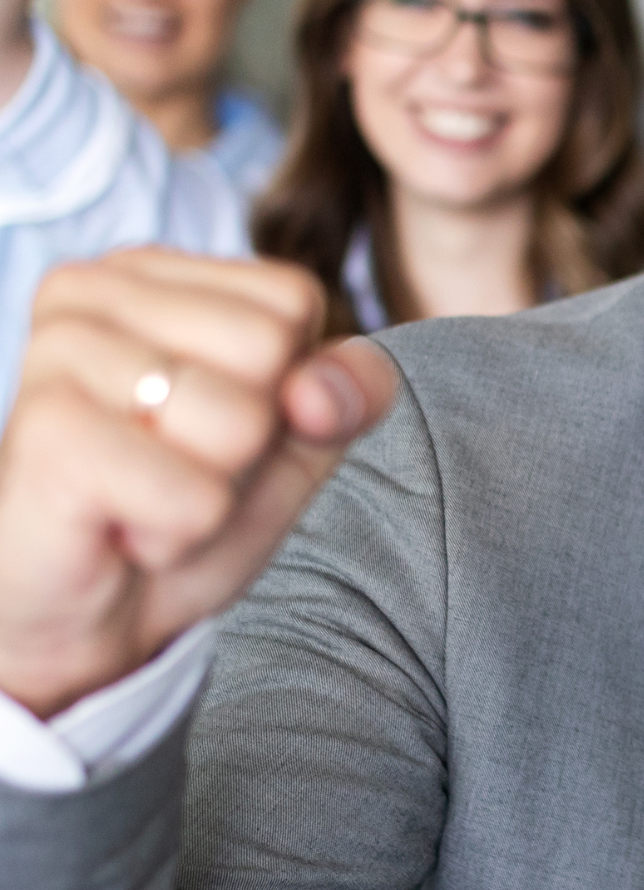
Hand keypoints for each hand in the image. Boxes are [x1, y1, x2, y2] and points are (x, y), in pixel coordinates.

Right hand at [0, 249, 397, 718]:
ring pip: (239, 422)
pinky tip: (119, 529)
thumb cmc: (184, 509)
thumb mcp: (297, 441)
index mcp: (152, 272)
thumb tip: (322, 387)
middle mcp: (92, 290)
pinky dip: (177, 532)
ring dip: (210, 490)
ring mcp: (60, 352)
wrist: (92, 617)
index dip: (284, 386)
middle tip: (176, 468)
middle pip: (270, 348)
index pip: (293, 300)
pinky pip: (197, 496)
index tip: (214, 428)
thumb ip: (348, 390)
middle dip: (248, 439)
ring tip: (145, 496)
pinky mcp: (48, 434)